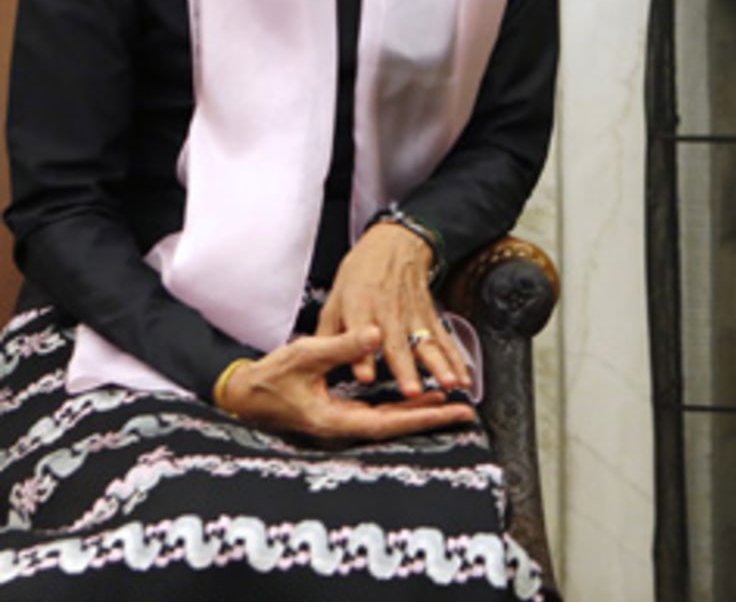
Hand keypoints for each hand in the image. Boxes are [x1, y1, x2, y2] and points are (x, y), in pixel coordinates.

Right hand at [217, 327, 475, 441]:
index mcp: (334, 421)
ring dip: (420, 413)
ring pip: (390, 420)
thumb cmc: (269, 377)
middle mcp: (342, 427)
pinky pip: (380, 412)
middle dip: (432, 418)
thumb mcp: (305, 355)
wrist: (242, 392)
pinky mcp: (342, 413)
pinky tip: (420, 398)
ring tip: (452, 404)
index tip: (453, 411)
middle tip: (467, 413)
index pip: (389, 423)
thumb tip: (376, 334)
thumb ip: (341, 346)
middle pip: (397, 426)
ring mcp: (342, 422)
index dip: (424, 417)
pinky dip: (402, 407)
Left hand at [316, 223, 469, 398]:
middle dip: (406, 369)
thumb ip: (329, 335)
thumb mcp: (334, 300)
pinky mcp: (430, 317)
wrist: (394, 245)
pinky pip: (445, 341)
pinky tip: (464, 378)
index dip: (362, 358)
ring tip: (449, 384)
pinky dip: (457, 360)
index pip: (360, 336)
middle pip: (399, 345)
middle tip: (412, 391)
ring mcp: (414, 317)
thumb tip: (320, 364)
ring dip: (441, 366)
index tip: (365, 377)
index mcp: (361, 310)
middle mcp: (389, 315)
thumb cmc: (362, 274)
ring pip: (429, 344)